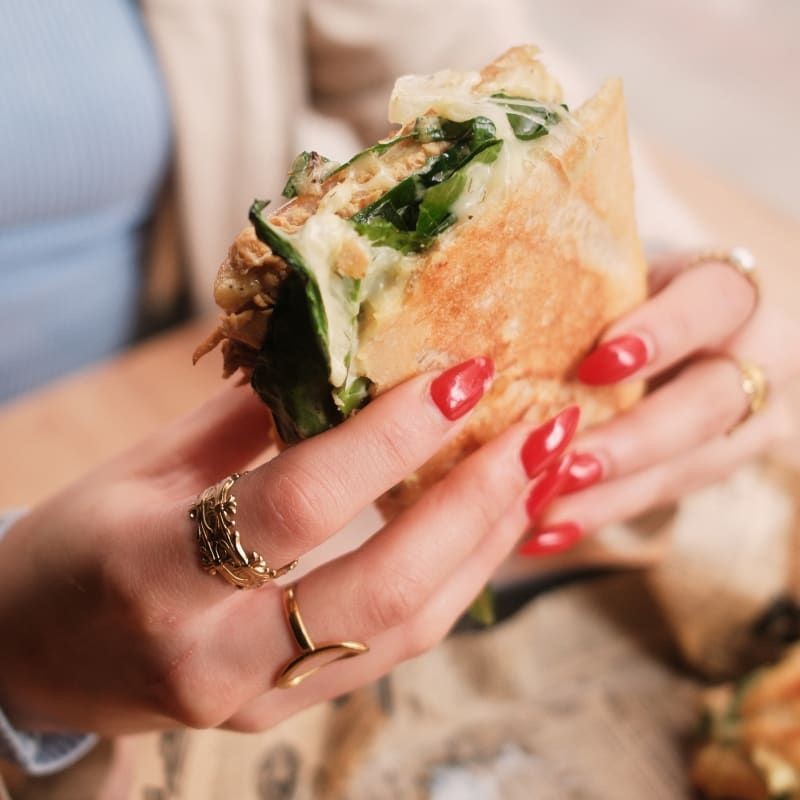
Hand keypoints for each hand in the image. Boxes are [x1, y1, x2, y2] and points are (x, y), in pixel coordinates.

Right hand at [0, 358, 579, 734]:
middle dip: (478, 504)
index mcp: (157, 570)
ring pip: (405, 629)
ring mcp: (255, 697)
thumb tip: (342, 360)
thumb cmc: (75, 545)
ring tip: (541, 476)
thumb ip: (247, 418)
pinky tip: (490, 531)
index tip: (462, 376)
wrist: (32, 658)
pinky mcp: (283, 710)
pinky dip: (453, 587)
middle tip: (543, 433)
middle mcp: (214, 653)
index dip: (390, 436)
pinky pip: (390, 649)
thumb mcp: (142, 466)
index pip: (300, 501)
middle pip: (382, 586)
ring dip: (487, 548)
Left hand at [519, 251, 799, 554]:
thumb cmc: (627, 295)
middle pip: (710, 403)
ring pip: (691, 465)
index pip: (716, 301)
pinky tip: (548, 530)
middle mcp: (757, 358)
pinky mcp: (719, 464)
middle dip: (636, 437)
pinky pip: (665, 497)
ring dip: (613, 492)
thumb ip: (582, 294)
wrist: (675, 329)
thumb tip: (490, 322)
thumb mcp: (616, 281)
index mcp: (730, 294)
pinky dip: (603, 513)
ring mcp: (749, 420)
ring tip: (546, 509)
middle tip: (568, 462)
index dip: (663, 332)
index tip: (598, 364)